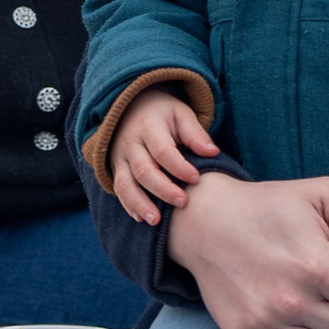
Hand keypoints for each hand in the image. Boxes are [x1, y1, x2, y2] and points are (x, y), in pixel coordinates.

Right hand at [108, 88, 219, 224]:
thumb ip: (195, 133)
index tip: (196, 179)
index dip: (179, 167)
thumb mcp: (180, 114)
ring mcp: (120, 158)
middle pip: (144, 170)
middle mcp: (131, 143)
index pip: (162, 150)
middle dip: (163, 189)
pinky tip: (141, 219)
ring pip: (126, 184)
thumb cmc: (163, 114)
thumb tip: (213, 152)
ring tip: (156, 221)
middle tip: (183, 202)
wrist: (131, 108)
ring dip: (140, 203)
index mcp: (149, 127)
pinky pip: (118, 189)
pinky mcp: (115, 169)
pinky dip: (128, 205)